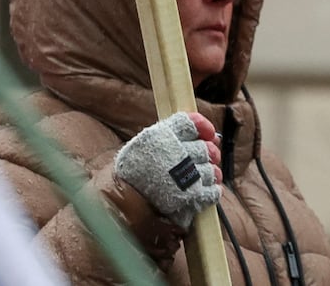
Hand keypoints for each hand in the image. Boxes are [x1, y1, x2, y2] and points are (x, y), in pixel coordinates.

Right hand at [114, 111, 222, 227]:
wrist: (118, 207)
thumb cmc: (130, 176)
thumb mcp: (142, 147)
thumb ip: (169, 137)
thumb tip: (207, 136)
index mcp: (160, 137)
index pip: (190, 123)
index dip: (203, 126)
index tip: (209, 132)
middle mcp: (175, 154)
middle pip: (205, 148)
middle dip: (209, 153)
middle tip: (206, 158)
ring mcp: (185, 177)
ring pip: (210, 170)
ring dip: (211, 174)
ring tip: (203, 177)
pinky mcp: (190, 197)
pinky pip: (211, 192)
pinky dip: (211, 192)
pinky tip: (205, 192)